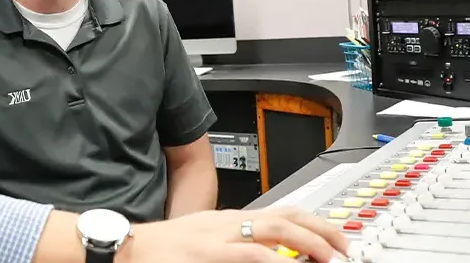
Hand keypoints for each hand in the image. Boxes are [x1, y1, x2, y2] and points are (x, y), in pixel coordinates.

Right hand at [120, 206, 348, 262]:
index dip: (313, 223)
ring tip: (329, 256)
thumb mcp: (203, 243)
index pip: (282, 212)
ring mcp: (220, 237)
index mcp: (230, 219)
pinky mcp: (208, 253)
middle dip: (322, 229)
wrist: (125, 249)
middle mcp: (229, 222)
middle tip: (344, 247)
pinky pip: (250, 253)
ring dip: (308, 242)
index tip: (334, 238)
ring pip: (276, 229)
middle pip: (287, 215)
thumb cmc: (161, 251)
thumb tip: (267, 258)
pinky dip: (274, 259)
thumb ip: (234, 248)